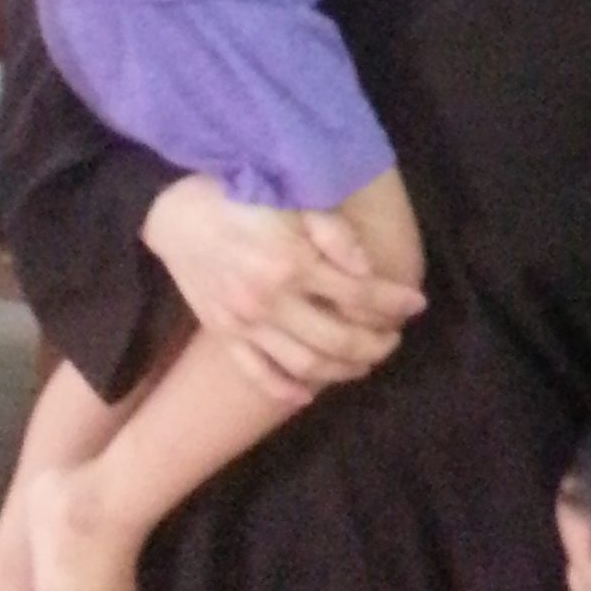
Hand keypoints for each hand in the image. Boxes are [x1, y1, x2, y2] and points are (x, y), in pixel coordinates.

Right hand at [143, 176, 421, 406]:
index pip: (358, 293)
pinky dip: (286, 389)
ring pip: (305, 364)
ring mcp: (245, 324)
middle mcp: (270, 301)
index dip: (394, 301)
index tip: (416, 304)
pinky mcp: (225, 336)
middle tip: (393, 339)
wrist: (174, 215)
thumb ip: (333, 234)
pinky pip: (258, 373)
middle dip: (374, 344)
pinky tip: (308, 392)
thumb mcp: (291, 201)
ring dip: (342, 370)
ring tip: (364, 361)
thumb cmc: (239, 198)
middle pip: (337, 339)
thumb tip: (367, 269)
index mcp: (291, 263)